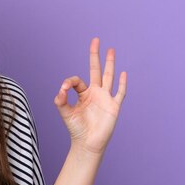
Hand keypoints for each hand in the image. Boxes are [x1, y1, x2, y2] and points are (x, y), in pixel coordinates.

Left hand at [53, 38, 126, 157]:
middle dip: (95, 55)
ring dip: (110, 63)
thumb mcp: (65, 113)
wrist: (88, 143)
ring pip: (109, 76)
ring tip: (111, 49)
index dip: (69, 82)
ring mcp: (105, 98)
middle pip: (96, 70)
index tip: (64, 89)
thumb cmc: (76, 129)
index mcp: (83, 94)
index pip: (77, 80)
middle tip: (95, 40)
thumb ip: (61, 101)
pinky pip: (120, 92)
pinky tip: (123, 73)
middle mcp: (95, 93)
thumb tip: (60, 89)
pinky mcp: (114, 106)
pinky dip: (122, 83)